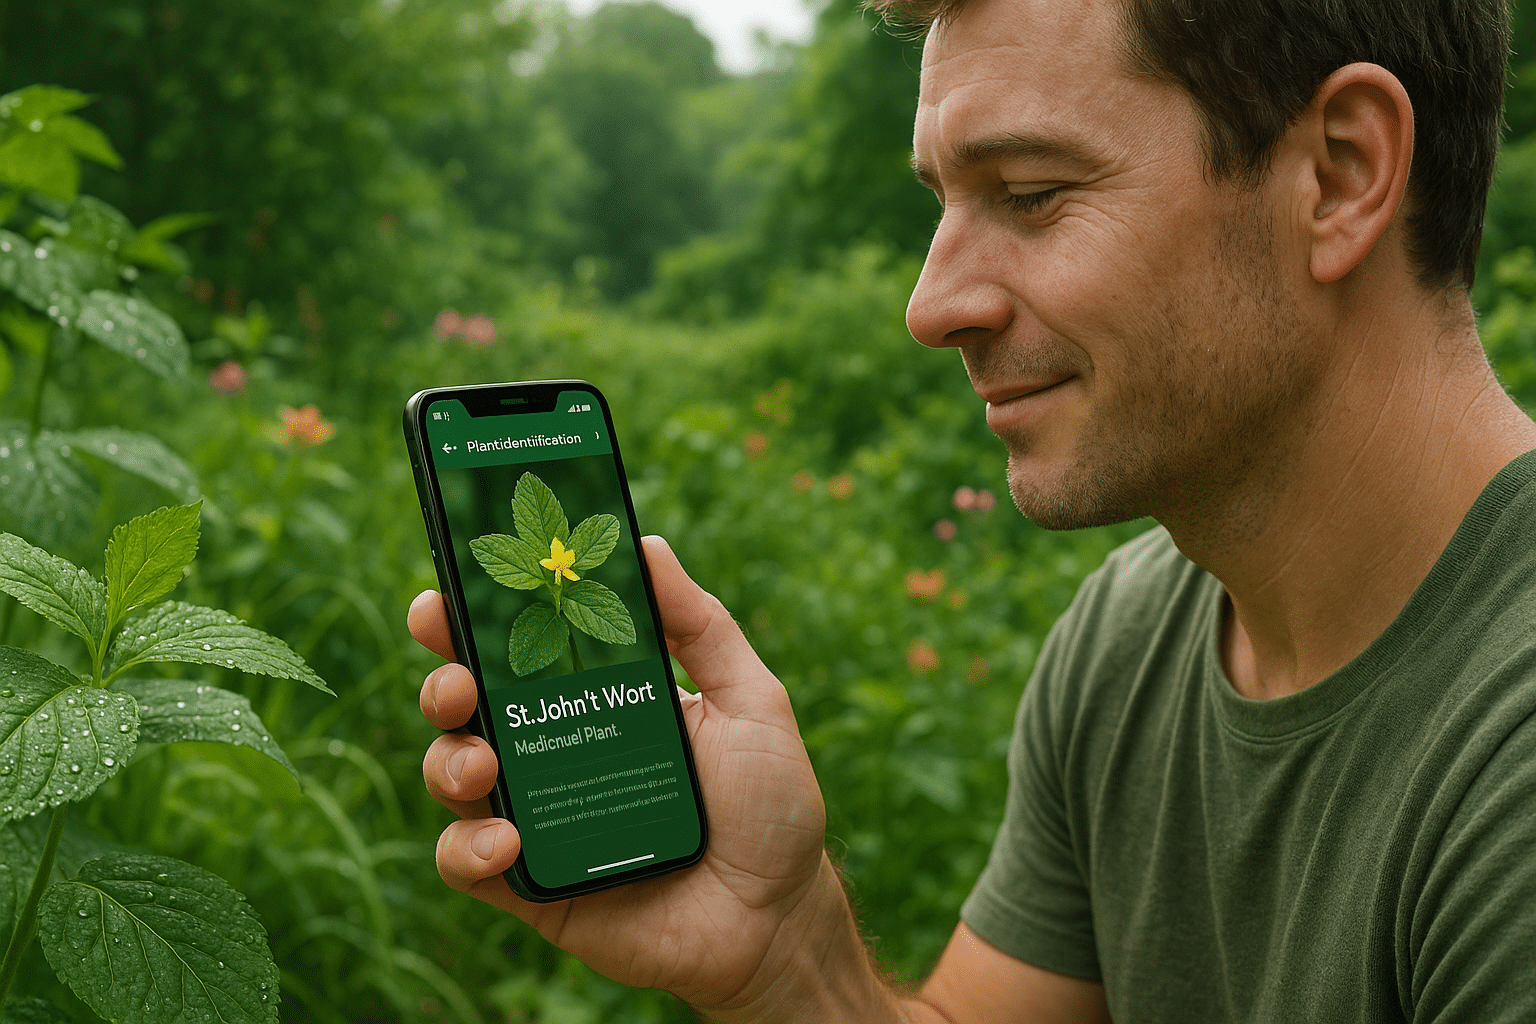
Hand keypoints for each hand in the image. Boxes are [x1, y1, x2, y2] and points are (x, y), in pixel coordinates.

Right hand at [411, 536, 833, 1010]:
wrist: (778, 918)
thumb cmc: (771, 804)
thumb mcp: (751, 701)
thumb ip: (702, 626)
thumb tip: (646, 543)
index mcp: (597, 699)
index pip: (519, 647)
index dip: (472, 616)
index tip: (446, 591)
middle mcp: (555, 751)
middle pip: (467, 705)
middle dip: (444, 681)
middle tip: (459, 681)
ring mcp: (539, 818)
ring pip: (453, 774)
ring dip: (450, 760)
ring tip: (487, 762)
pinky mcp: (530, 886)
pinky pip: (467, 861)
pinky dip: (468, 846)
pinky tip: (506, 839)